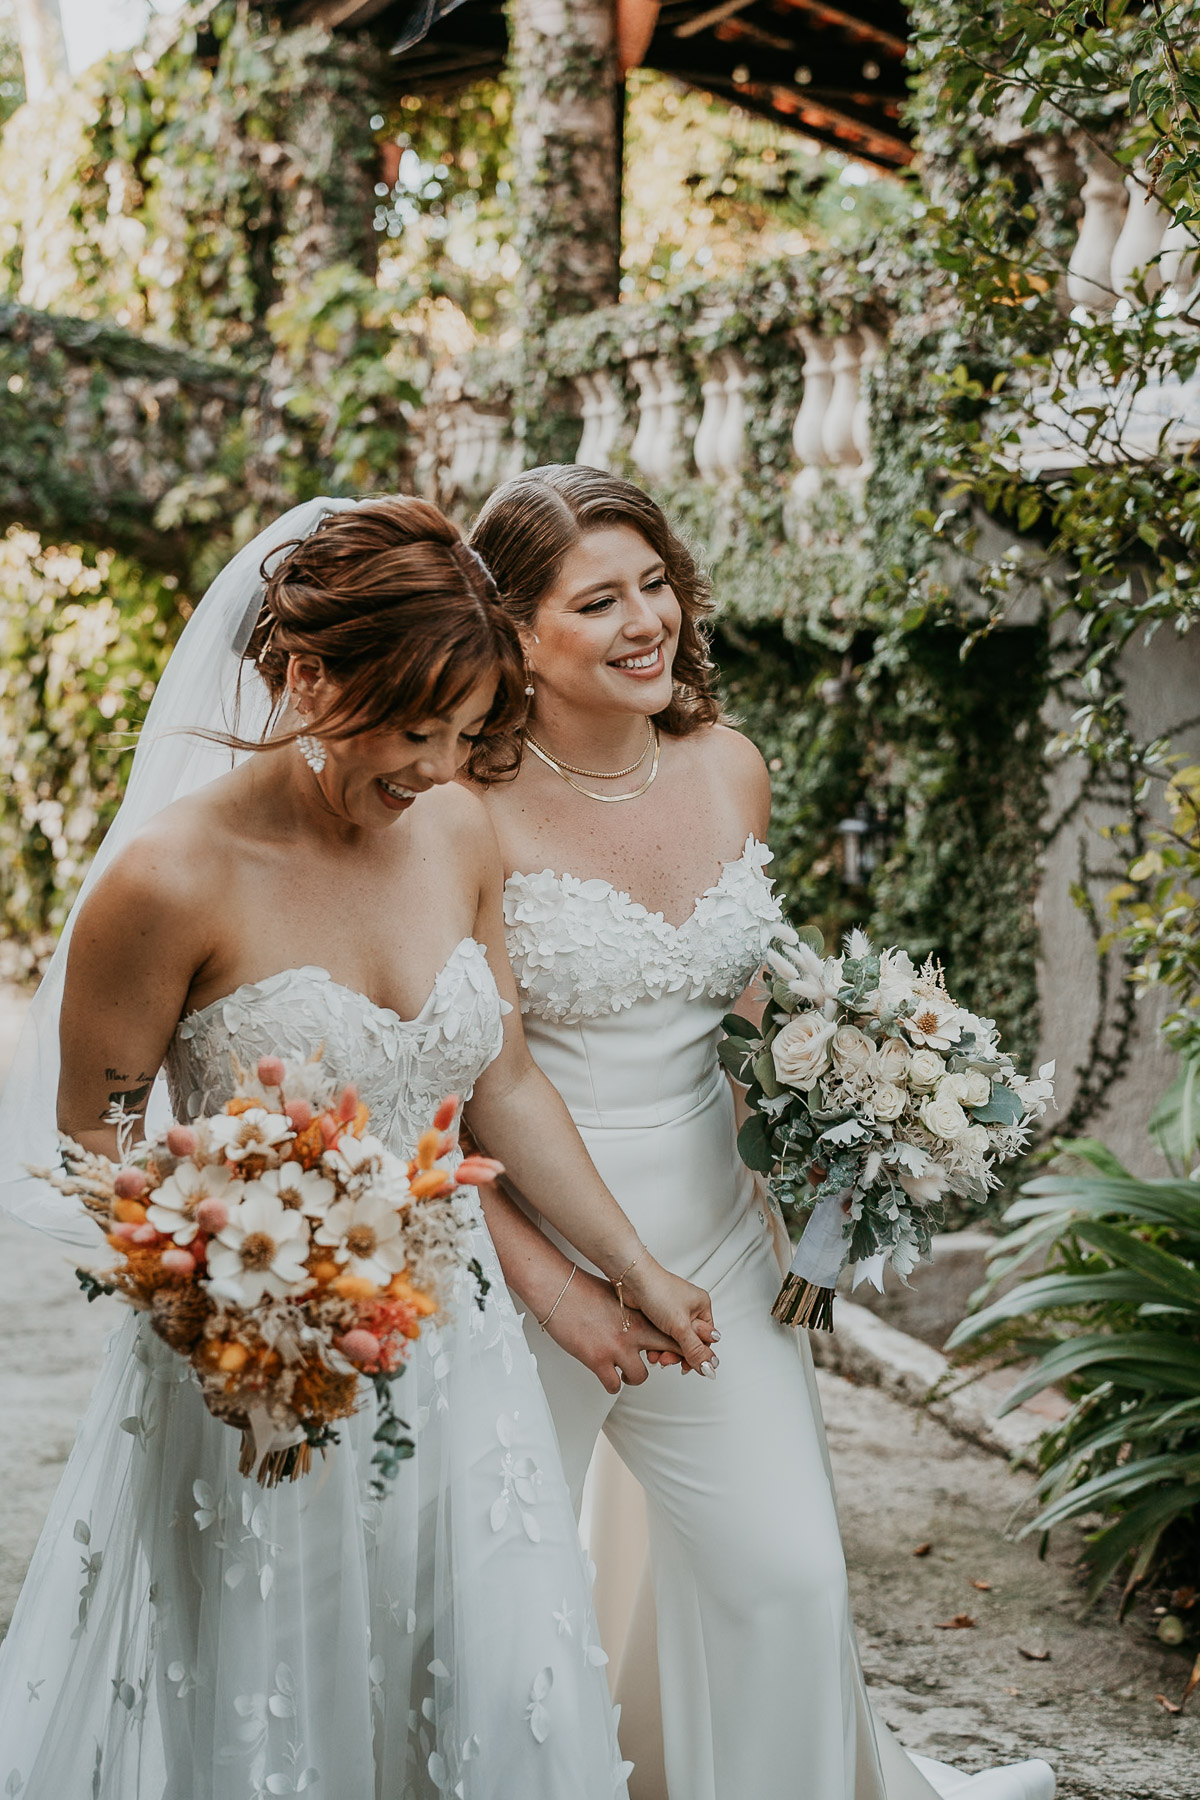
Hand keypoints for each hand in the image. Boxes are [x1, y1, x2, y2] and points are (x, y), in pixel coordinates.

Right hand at [541, 1268, 680, 1394]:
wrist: (559, 1290)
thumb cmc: (583, 1290)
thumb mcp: (618, 1297)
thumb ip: (634, 1313)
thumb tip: (642, 1322)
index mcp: (640, 1315)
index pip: (673, 1332)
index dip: (682, 1343)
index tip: (684, 1351)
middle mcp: (633, 1332)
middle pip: (668, 1352)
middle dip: (670, 1361)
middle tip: (665, 1364)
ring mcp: (617, 1348)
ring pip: (640, 1377)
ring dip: (633, 1375)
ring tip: (625, 1371)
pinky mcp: (598, 1360)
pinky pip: (614, 1386)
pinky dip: (612, 1384)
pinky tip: (608, 1375)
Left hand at [620, 1254, 717, 1376]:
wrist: (631, 1281)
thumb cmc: (658, 1291)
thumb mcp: (680, 1326)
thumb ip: (695, 1350)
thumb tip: (709, 1368)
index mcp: (701, 1306)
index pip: (707, 1338)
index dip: (698, 1354)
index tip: (687, 1366)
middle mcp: (688, 1308)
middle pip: (690, 1342)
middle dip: (678, 1354)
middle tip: (669, 1360)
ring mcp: (671, 1312)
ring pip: (674, 1341)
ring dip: (666, 1352)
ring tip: (657, 1356)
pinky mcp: (657, 1315)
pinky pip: (661, 1337)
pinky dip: (656, 1346)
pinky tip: (650, 1351)